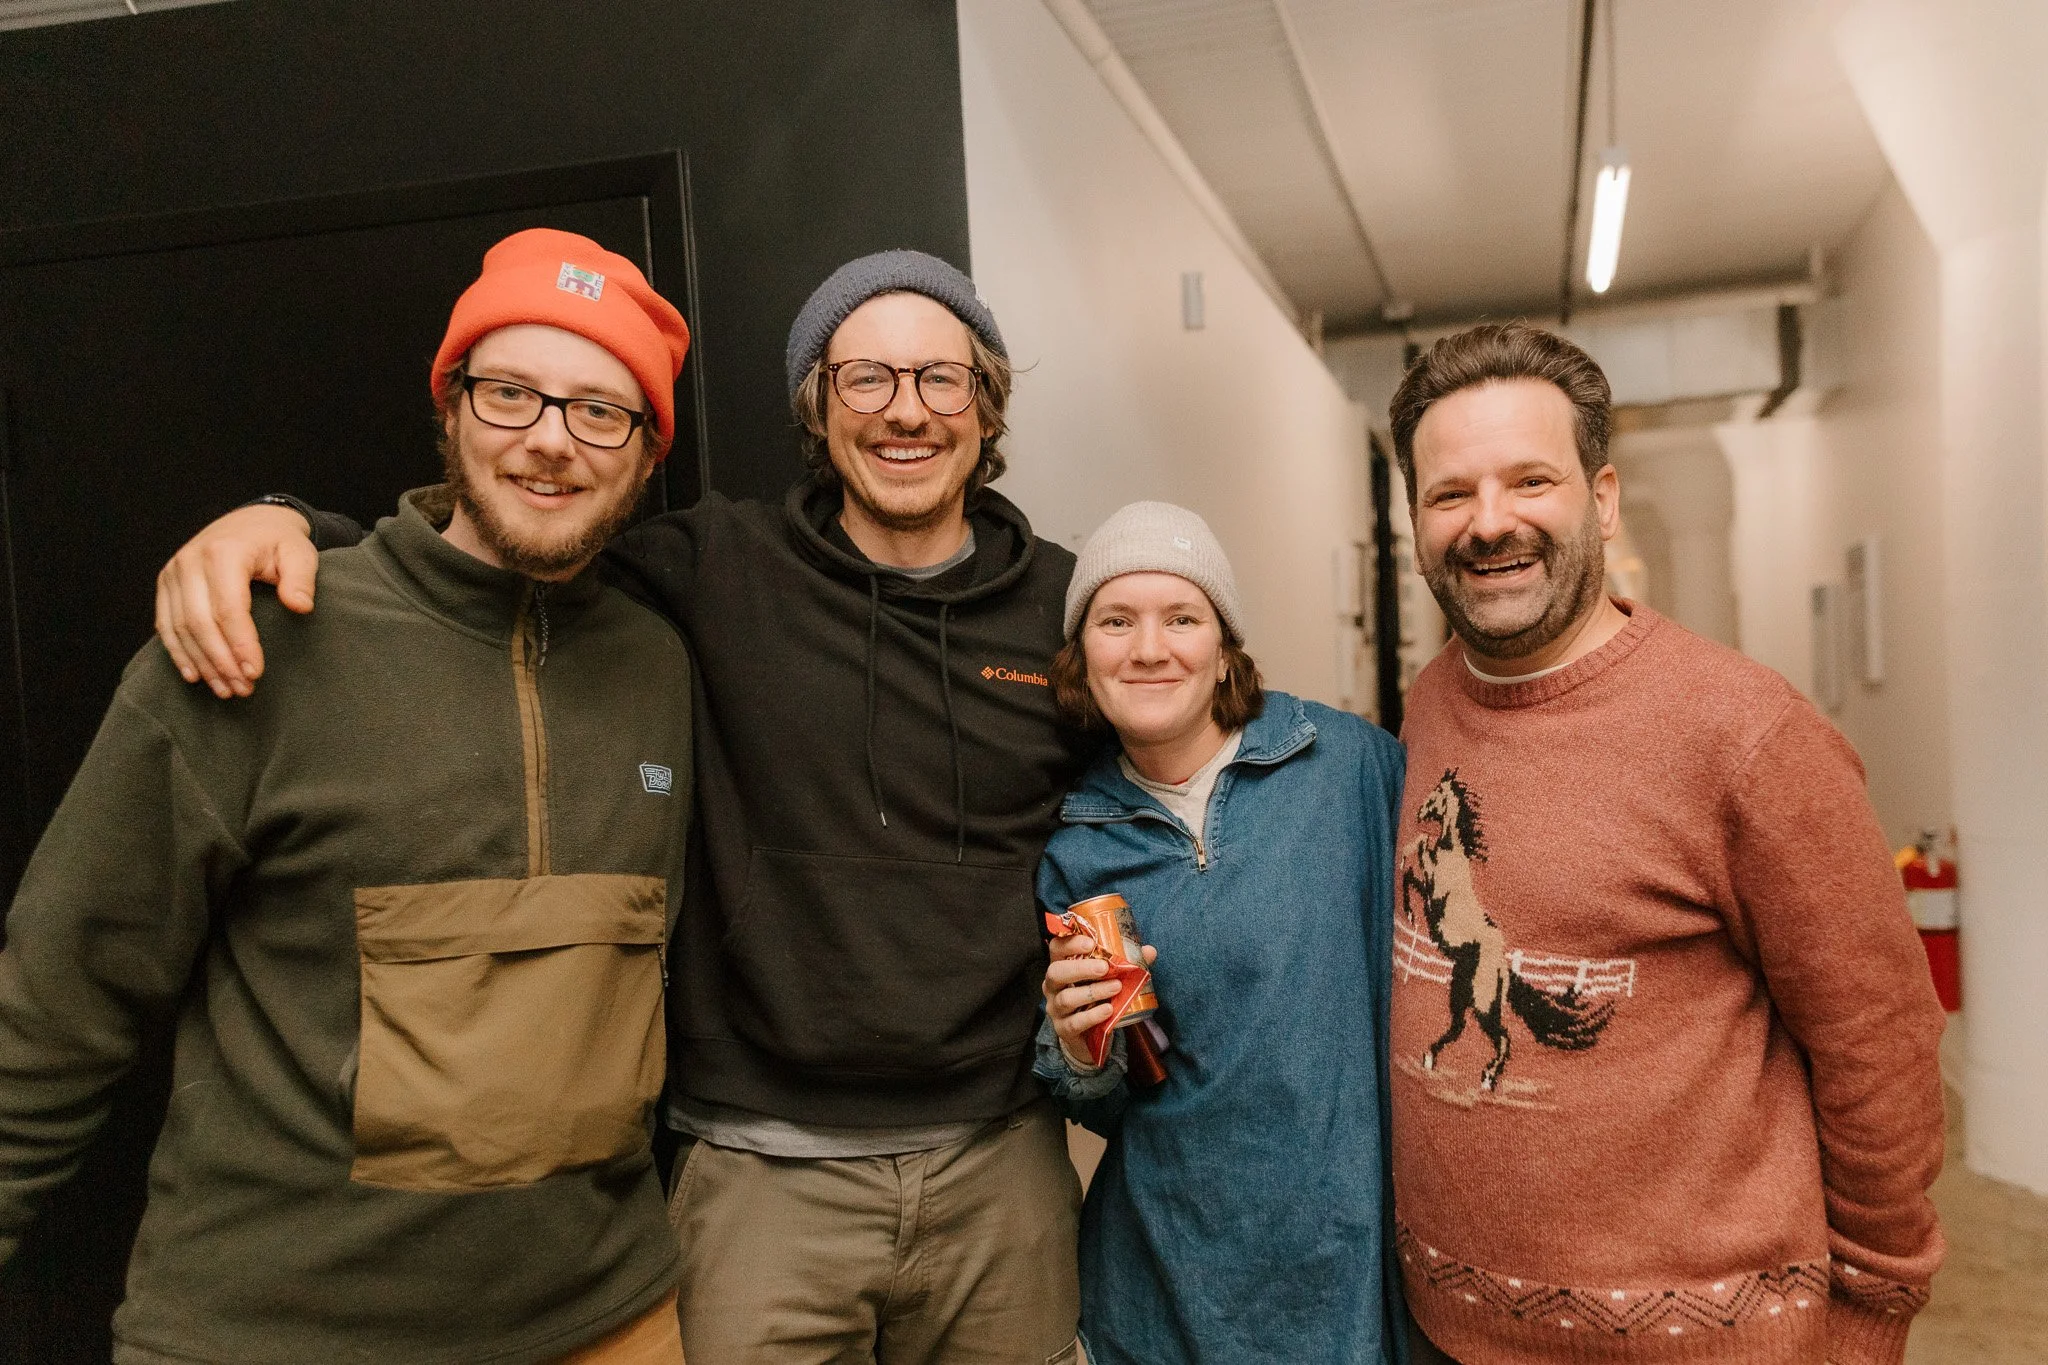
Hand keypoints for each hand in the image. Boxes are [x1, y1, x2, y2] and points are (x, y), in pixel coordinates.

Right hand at [154, 504, 318, 697]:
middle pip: (200, 622)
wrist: (251, 522)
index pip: (229, 608)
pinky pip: (165, 624)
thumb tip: (300, 606)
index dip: (241, 644)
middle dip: (221, 661)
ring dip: (202, 663)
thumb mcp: (300, 553)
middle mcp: (190, 561)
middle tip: (243, 689)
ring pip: (180, 628)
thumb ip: (301, 578)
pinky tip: (195, 675)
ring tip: (226, 689)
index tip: (256, 673)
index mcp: (224, 552)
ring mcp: (173, 572)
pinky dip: (178, 652)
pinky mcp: (166, 583)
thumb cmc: (279, 542)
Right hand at [1041, 933, 1157, 1071]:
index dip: (1070, 943)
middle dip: (1080, 968)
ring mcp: (1056, 1009)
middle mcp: (1053, 986)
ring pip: (1066, 998)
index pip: (1057, 948)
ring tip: (1116, 987)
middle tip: (1104, 967)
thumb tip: (1149, 951)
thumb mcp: (1109, 977)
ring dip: (1093, 991)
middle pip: (1056, 972)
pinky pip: (1074, 1022)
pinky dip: (1093, 1015)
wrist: (1090, 1036)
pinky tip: (1109, 1010)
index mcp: (1062, 965)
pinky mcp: (1063, 1029)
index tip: (1090, 942)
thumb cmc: (1097, 998)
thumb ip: (1127, 963)